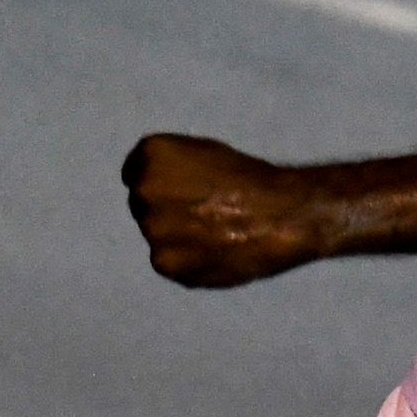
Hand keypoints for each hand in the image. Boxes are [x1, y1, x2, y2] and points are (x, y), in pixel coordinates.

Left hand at [123, 134, 321, 288]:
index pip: (135, 171)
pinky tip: (212, 252)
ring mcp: (151, 230)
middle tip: (200, 213)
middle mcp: (143, 191)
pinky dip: (186, 259)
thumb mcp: (206, 153)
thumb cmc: (250, 178)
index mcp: (152, 156)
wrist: (281, 215)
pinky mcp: (164, 263)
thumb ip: (174, 168)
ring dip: (176, 236)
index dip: (159, 182)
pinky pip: (168, 261)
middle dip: (164, 208)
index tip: (178, 190)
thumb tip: (163, 187)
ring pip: (157, 235)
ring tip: (212, 235)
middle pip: (143, 204)